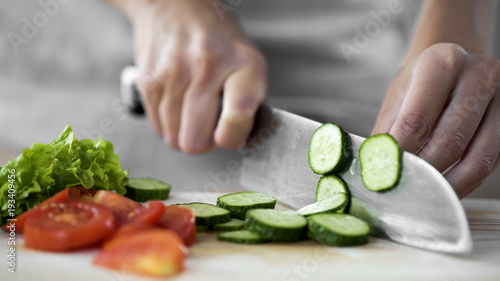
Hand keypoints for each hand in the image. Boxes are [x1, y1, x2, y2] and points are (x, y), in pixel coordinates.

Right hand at [125, 0, 266, 153]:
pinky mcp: (149, 79)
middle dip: (203, 143)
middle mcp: (207, 66)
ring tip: (193, 110)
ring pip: (173, 138)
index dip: (231, 139)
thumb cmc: (219, 42)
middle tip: (209, 128)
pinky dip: (168, 123)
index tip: (228, 135)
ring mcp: (173, 72)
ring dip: (184, 133)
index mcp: (243, 64)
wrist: (176, 6)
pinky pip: (157, 126)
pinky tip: (178, 102)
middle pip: (195, 140)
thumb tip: (236, 142)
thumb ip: (248, 104)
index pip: (236, 119)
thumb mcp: (249, 63)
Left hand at [373, 43, 499, 197]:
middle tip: (404, 190)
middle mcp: (479, 74)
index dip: (400, 154)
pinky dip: (465, 182)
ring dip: (447, 185)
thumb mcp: (398, 96)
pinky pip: (490, 163)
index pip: (417, 121)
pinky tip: (445, 188)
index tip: (386, 175)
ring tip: (424, 195)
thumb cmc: (421, 83)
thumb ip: (387, 131)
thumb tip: (374, 172)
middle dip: (424, 173)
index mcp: (441, 63)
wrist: (457, 65)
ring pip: (477, 159)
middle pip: (449, 142)